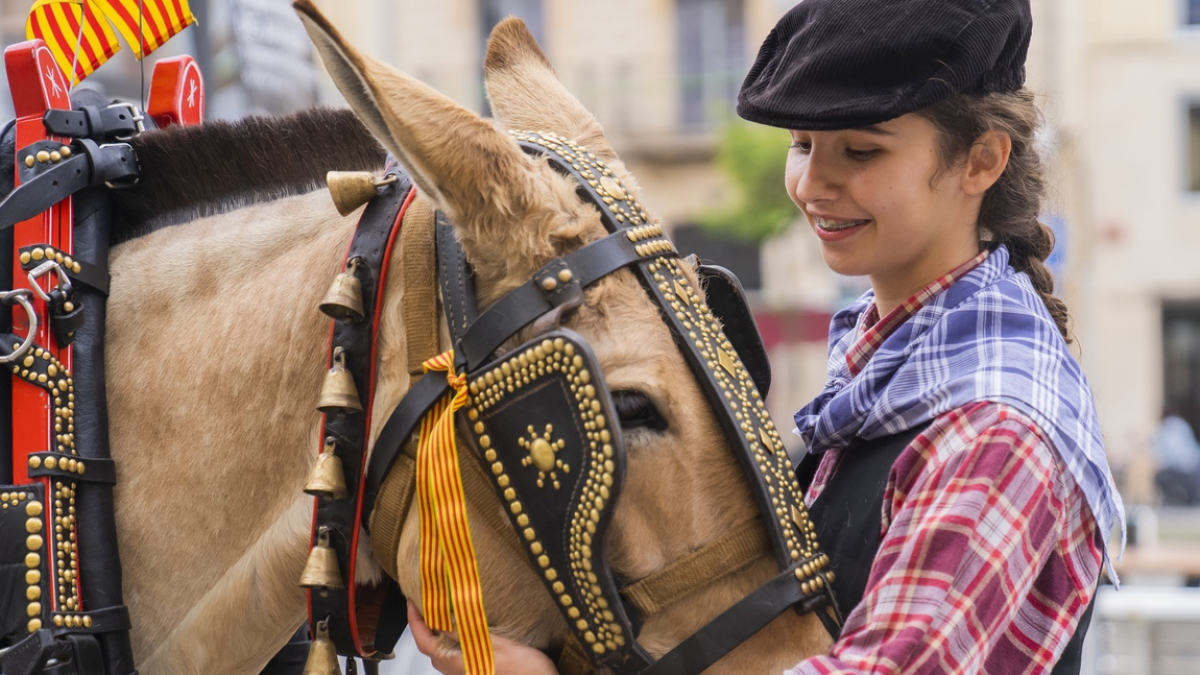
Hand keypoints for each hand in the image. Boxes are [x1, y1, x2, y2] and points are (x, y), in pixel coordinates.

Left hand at [407, 602, 559, 674]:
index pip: (423, 639)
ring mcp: (466, 669)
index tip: (411, 600)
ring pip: (444, 647)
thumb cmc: (522, 670)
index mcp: (454, 662)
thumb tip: (441, 618)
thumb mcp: (491, 643)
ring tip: (445, 606)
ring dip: (441, 628)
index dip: (414, 619)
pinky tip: (466, 623)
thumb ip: (464, 632)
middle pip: (431, 644)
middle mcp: (455, 668)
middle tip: (427, 598)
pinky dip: (455, 634)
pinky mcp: (477, 668)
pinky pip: (458, 649)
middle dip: (425, 621)